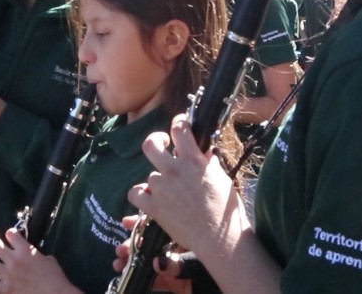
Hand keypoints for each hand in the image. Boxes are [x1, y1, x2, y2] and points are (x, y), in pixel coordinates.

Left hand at [0, 228, 80, 293]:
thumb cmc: (55, 278)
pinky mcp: (5, 290)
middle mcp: (13, 261)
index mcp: (25, 251)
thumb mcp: (48, 259)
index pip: (11, 234)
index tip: (12, 235)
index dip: (11, 232)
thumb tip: (32, 255)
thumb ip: (36, 254)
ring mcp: (7, 276)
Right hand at [113, 216, 191, 293]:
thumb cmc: (214, 273)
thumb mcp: (196, 265)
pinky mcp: (172, 283)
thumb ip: (178, 264)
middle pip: (150, 242)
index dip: (141, 223)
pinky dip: (139, 278)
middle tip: (120, 250)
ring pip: (148, 260)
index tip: (124, 222)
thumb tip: (156, 263)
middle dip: (131, 245)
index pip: (159, 224)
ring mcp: (173, 266)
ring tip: (118, 265)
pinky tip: (126, 277)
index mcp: (183, 236)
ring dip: (131, 261)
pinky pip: (153, 279)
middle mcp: (177, 249)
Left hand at [128, 114, 245, 259]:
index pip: (179, 128)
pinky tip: (150, 198)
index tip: (180, 125)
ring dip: (158, 181)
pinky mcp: (153, 206)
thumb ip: (209, 164)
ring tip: (170, 193)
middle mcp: (174, 170)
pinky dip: (141, 195)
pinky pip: (135, 193)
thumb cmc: (226, 211)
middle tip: (162, 145)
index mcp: (193, 160)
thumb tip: (206, 153)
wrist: (218, 239)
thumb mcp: (222, 179)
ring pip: (150, 175)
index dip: (179, 122)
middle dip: (155, 141)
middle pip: (151, 144)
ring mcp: (162, 188)